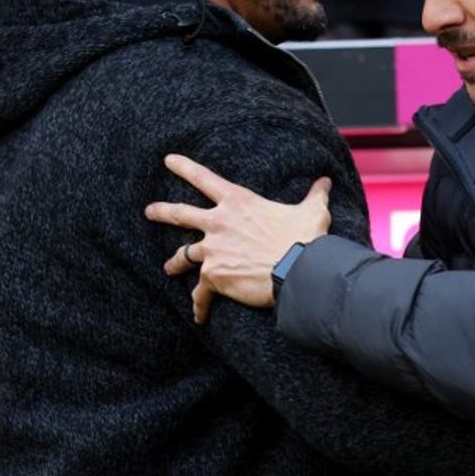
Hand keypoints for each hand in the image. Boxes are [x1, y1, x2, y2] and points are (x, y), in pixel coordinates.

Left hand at [145, 154, 332, 323]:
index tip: (168, 160)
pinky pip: (200, 292)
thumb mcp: (311, 210)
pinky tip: (199, 315)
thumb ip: (314, 195)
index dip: (184, 167)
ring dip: (175, 262)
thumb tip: (325, 182)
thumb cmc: (304, 237)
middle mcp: (218, 222)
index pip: (204, 178)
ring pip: (184, 255)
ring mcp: (213, 250)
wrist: (298, 269)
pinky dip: (199, 304)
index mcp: (237, 201)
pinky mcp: (214, 276)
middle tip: (149, 211)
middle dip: (162, 211)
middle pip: (180, 214)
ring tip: (168, 267)